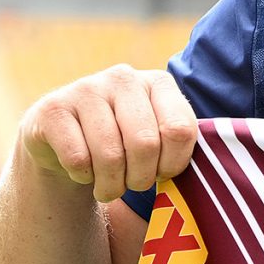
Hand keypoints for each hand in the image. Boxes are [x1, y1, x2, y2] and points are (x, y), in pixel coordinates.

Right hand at [18, 65, 199, 205]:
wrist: (62, 144)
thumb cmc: (123, 146)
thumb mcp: (157, 139)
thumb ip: (180, 145)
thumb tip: (211, 172)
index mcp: (158, 83)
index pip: (180, 131)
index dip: (173, 164)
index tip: (162, 173)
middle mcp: (123, 77)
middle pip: (146, 144)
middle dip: (141, 178)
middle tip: (132, 185)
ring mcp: (85, 88)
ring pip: (110, 155)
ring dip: (111, 185)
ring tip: (108, 186)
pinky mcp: (52, 109)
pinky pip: (78, 159)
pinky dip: (83, 177)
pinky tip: (82, 170)